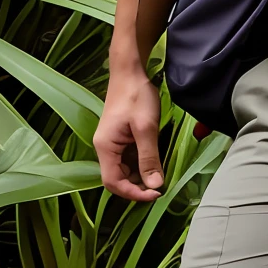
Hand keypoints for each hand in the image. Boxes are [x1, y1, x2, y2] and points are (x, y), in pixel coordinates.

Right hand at [96, 67, 165, 202]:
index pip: (113, 182)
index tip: (156, 194)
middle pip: (118, 179)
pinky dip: (142, 165)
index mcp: (105, 148)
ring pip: (125, 170)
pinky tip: (157, 164)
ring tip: (161, 178)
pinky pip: (130, 159)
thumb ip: (149, 157)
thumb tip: (155, 185)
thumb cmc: (136, 96)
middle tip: (161, 188)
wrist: (130, 73)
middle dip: (138, 187)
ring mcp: (113, 144)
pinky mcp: (122, 138)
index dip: (133, 193)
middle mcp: (106, 149)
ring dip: (141, 177)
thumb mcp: (146, 128)